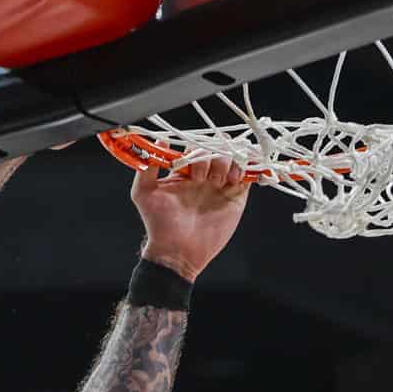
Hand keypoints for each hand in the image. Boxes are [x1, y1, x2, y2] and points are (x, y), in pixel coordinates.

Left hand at [131, 154, 250, 281]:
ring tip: (220, 182)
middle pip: (217, 149)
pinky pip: (248, 173)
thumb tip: (160, 140)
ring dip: (229, 163)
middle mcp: (205, 175)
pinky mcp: (236, 195)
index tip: (192, 171)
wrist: (178, 252)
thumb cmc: (159, 224)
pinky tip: (236, 177)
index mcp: (185, 172)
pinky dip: (249, 167)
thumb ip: (148, 167)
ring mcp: (222, 185)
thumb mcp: (143, 193)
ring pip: (234, 157)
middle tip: (206, 179)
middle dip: (213, 158)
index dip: (196, 152)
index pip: (196, 147)